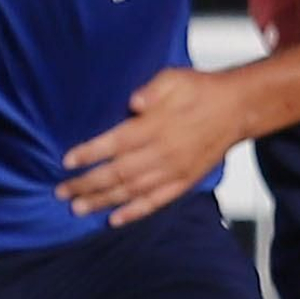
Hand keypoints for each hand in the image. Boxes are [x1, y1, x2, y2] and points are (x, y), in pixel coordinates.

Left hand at [59, 68, 249, 225]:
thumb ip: (153, 90)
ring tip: (78, 208)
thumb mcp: (175, 78)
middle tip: (62, 191)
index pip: (115, 143)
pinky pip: (156, 202)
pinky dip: (134, 213)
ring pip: (132, 191)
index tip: (67, 161)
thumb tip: (133, 101)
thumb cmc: (201, 91)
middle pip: (118, 173)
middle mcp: (163, 152)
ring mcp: (173, 171)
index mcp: (156, 126)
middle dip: (86, 184)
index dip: (89, 153)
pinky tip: (114, 220)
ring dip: (102, 201)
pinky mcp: (184, 182)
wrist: (236, 109)